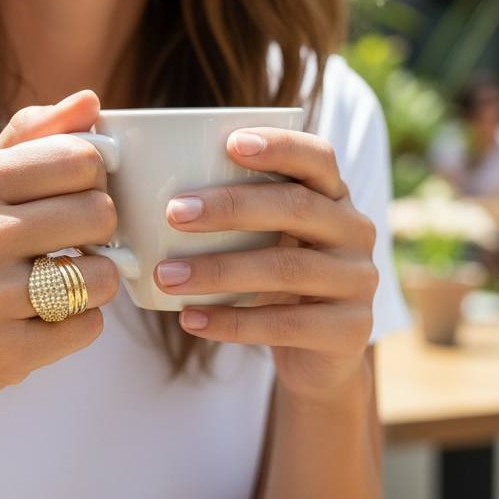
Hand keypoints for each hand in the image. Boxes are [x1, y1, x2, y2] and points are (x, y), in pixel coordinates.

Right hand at [0, 91, 120, 418]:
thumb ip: (32, 139)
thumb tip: (91, 99)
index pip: (80, 157)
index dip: (94, 181)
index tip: (75, 198)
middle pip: (99, 213)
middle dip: (98, 233)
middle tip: (70, 247)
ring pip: (102, 274)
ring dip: (94, 284)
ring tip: (59, 285)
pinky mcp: (3, 350)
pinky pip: (88, 326)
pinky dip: (77, 326)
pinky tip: (42, 322)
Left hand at [155, 128, 377, 401]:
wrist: (320, 354)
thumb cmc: (275, 279)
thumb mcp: (264, 238)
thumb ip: (232, 211)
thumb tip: (140, 184)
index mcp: (334, 195)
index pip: (317, 158)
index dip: (279, 147)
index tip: (229, 144)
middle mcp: (355, 230)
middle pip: (296, 208)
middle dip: (231, 208)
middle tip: (172, 213)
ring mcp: (358, 281)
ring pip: (286, 269)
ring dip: (219, 271)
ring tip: (166, 276)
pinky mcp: (351, 329)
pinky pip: (285, 324)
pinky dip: (231, 322)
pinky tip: (190, 319)